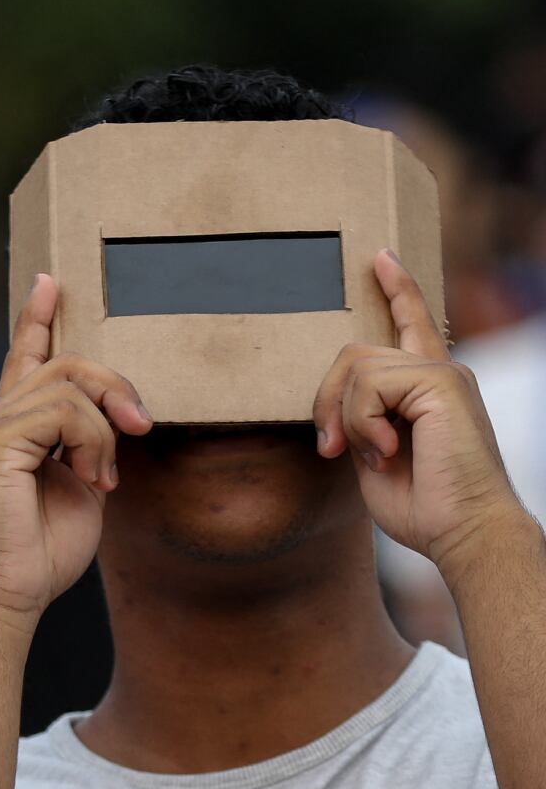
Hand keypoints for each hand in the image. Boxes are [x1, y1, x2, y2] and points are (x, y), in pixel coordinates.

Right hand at [0, 275, 152, 627]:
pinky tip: (91, 479)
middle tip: (140, 429)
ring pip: (71, 381)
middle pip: (67, 361)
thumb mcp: (82, 488)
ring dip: (107, 428)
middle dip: (116, 387)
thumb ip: (93, 448)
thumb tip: (118, 422)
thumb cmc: (38, 553)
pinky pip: (63, 411)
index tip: (50, 281)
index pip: (25, 356)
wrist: (3, 594)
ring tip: (104, 477)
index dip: (38, 317)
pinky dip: (92, 442)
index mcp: (13, 427)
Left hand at [314, 251, 527, 579]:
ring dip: (347, 419)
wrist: (462, 531)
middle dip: (326, 401)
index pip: (412, 324)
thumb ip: (359, 421)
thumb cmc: (424, 505)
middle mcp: (438, 371)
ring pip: (356, 367)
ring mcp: (442, 373)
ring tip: (371, 456)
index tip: (380, 257)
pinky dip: (363, 423)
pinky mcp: (441, 380)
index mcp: (427, 387)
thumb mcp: (375, 456)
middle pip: (353, 353)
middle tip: (331, 449)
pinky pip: (369, 385)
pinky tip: (389, 451)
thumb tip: (335, 408)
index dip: (396, 290)